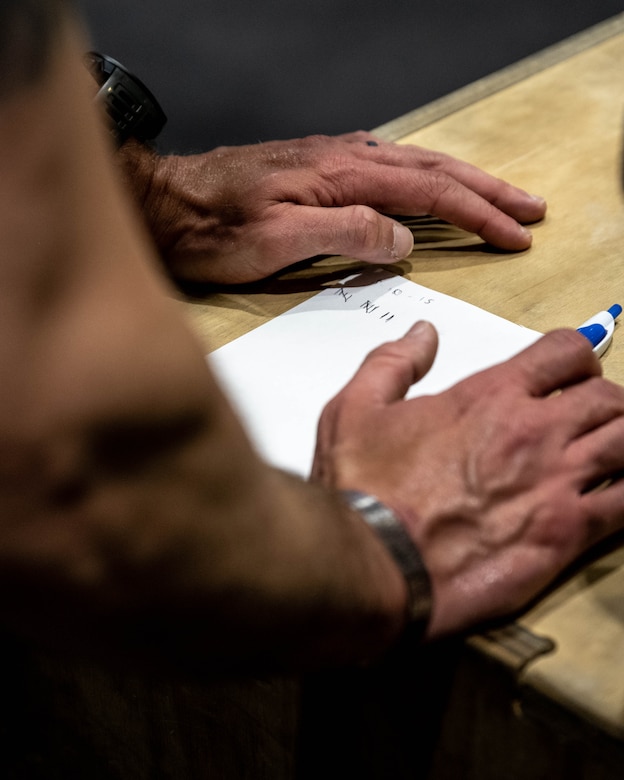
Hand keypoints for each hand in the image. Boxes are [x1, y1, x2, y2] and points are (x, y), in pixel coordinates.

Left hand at [118, 132, 545, 284]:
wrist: (166, 205)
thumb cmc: (213, 228)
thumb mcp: (277, 240)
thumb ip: (344, 233)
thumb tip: (403, 239)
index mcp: (341, 174)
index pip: (429, 190)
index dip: (478, 213)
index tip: (515, 233)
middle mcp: (343, 158)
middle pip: (433, 168)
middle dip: (486, 190)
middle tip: (528, 208)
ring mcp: (332, 160)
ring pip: (413, 164)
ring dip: (461, 181)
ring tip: (496, 196)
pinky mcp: (318, 170)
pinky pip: (388, 169)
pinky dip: (423, 178)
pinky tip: (428, 185)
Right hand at [311, 322, 623, 638]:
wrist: (374, 561)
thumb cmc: (362, 488)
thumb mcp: (354, 408)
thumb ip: (394, 361)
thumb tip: (423, 333)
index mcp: (490, 397)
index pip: (563, 352)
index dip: (576, 355)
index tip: (570, 372)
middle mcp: (534, 431)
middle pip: (608, 397)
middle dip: (605, 401)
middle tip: (590, 418)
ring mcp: (556, 483)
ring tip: (610, 454)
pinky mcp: (566, 535)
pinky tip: (618, 495)